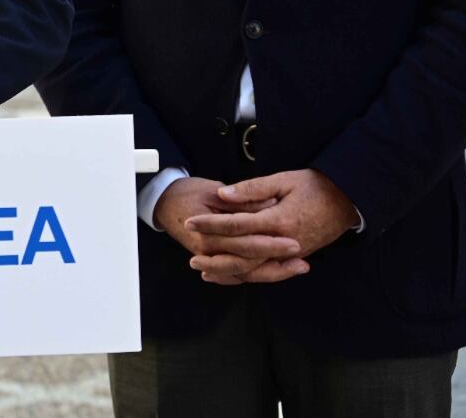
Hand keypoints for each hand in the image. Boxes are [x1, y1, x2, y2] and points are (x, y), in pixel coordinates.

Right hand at [153, 176, 299, 285]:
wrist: (163, 202)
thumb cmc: (188, 192)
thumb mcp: (213, 190)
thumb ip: (241, 202)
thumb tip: (270, 206)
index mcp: (207, 232)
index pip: (245, 242)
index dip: (271, 244)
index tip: (294, 242)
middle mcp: (208, 251)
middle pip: (247, 263)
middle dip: (277, 263)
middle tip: (302, 259)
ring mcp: (209, 258)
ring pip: (244, 273)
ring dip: (272, 273)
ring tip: (298, 268)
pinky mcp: (212, 260)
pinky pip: (235, 274)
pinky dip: (255, 276)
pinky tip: (276, 273)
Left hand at [185, 169, 359, 284]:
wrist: (349, 200)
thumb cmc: (316, 186)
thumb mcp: (284, 180)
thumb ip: (252, 189)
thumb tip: (223, 194)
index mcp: (279, 220)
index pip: (237, 225)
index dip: (211, 224)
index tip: (190, 222)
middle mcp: (285, 243)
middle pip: (242, 254)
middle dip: (214, 255)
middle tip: (190, 255)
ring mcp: (292, 254)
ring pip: (254, 269)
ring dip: (227, 272)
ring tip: (203, 271)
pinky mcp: (295, 258)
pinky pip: (267, 272)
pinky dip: (247, 276)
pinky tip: (230, 275)